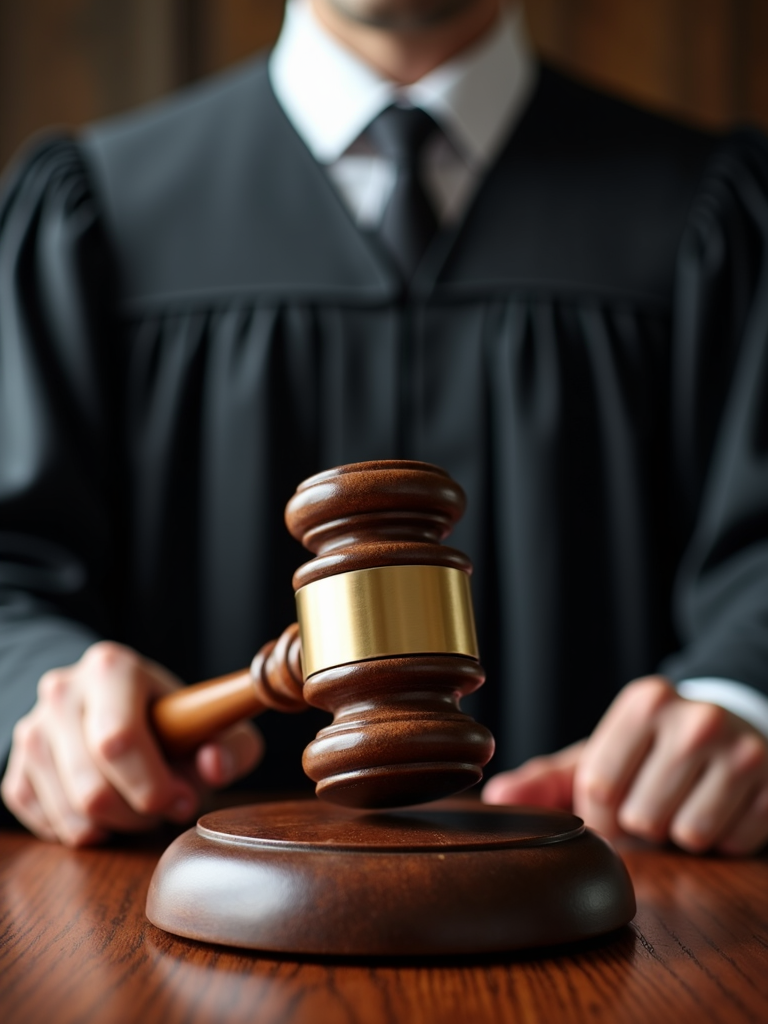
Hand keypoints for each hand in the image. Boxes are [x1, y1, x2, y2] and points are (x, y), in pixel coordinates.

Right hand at [1, 641, 262, 846]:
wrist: (117, 709)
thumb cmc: (173, 721)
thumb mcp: (214, 725)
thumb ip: (234, 746)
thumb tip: (212, 766)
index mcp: (111, 667)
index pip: (118, 740)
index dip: (152, 785)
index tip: (181, 800)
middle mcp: (62, 691)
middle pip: (92, 787)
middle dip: (136, 814)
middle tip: (162, 809)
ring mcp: (32, 729)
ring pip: (69, 813)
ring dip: (112, 827)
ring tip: (136, 807)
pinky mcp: (15, 766)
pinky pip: (45, 823)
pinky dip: (82, 831)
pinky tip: (105, 811)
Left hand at [482, 676, 767, 854]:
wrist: (733, 729)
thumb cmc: (652, 749)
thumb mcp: (600, 754)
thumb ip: (546, 779)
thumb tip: (495, 798)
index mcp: (644, 702)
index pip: (598, 787)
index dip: (600, 810)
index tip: (614, 798)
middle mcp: (694, 717)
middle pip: (640, 816)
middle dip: (642, 822)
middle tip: (656, 798)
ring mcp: (741, 749)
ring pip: (687, 835)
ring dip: (681, 833)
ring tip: (685, 802)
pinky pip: (732, 844)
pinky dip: (722, 839)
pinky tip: (720, 807)